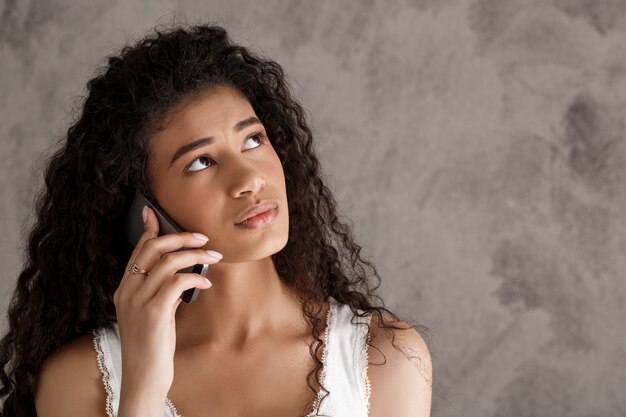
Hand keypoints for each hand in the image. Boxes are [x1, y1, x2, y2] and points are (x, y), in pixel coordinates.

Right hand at [113, 205, 221, 403]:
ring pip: (168, 262)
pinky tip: (205, 284)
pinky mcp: (154, 313)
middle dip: (180, 237)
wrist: (144, 377)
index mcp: (124, 290)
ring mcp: (138, 301)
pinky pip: (178, 282)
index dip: (149, 230)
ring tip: (214, 257)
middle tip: (202, 237)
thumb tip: (180, 276)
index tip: (156, 214)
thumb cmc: (152, 346)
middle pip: (152, 249)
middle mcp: (127, 291)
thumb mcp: (153, 314)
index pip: (137, 251)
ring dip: (196, 255)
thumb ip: (160, 293)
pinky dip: (196, 278)